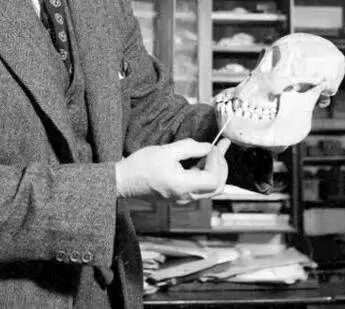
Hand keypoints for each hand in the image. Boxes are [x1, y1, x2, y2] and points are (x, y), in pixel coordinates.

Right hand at [115, 138, 230, 201]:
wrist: (123, 181)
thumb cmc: (141, 166)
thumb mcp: (166, 151)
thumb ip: (189, 148)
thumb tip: (208, 147)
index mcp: (183, 186)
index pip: (213, 179)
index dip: (218, 162)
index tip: (214, 146)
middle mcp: (186, 196)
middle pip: (216, 187)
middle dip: (221, 166)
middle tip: (221, 148)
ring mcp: (182, 198)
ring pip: (210, 189)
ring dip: (215, 169)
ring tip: (214, 151)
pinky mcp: (178, 195)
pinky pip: (199, 187)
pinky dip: (205, 173)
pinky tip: (201, 160)